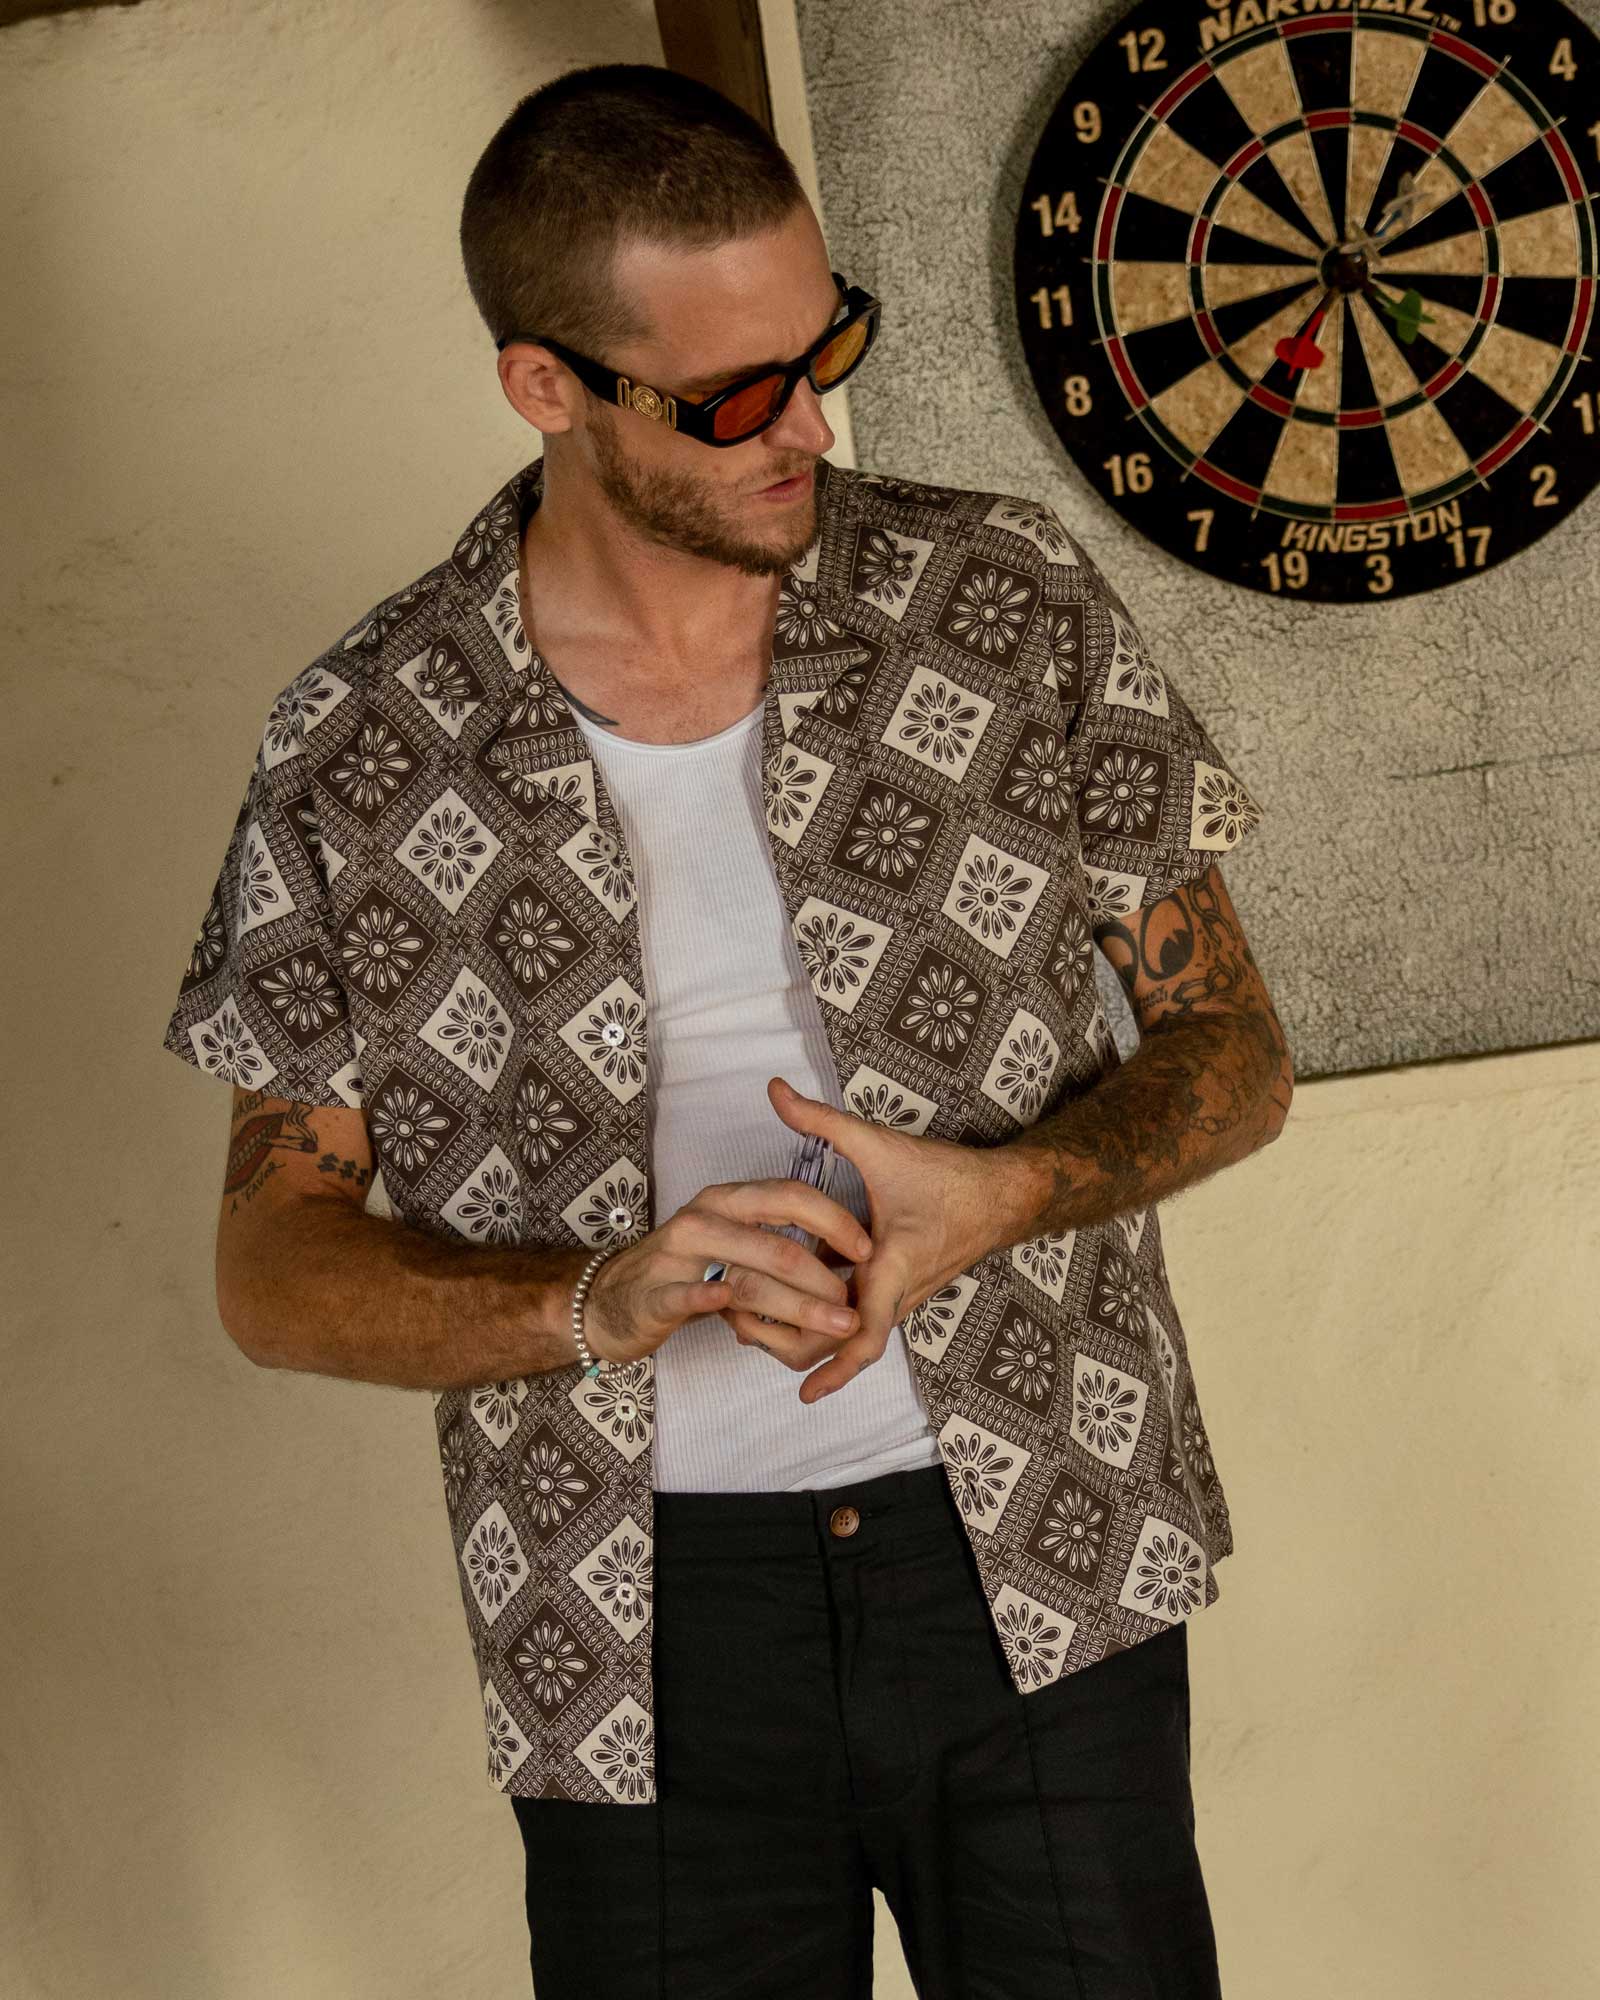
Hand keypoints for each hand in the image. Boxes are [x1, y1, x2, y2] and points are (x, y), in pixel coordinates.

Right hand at [584, 1174, 871, 1368]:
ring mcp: (676, 1255)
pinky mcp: (655, 1294)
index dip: (834, 1220)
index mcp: (728, 1200)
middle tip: (856, 1305)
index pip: (790, 1196)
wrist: (613, 1298)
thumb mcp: (731, 1238)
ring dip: (797, 1306)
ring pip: (745, 1278)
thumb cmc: (685, 1268)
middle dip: (824, 1275)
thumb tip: (843, 1249)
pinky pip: (686, 1295)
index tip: (868, 1248)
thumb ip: (776, 1236)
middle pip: (775, 1241)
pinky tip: (737, 1314)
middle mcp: (704, 1219)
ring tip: (834, 1326)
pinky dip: (709, 1300)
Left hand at [764, 1076, 1004, 1404]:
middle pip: (846, 1347)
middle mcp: (896, 1293)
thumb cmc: (948, 1177)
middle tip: (746, 1334)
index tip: (806, 1392)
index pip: (866, 1334)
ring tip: (754, 1320)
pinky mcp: (896, 1291)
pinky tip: (787, 1294)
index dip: (837, 1368)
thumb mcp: (880, 1145)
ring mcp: (898, 1297)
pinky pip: (858, 1316)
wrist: (1002, 1196)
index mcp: (893, 1267)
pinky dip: (824, 1314)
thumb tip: (774, 1091)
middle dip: (798, 1350)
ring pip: (849, 1334)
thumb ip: (822, 1121)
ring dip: (808, 1333)